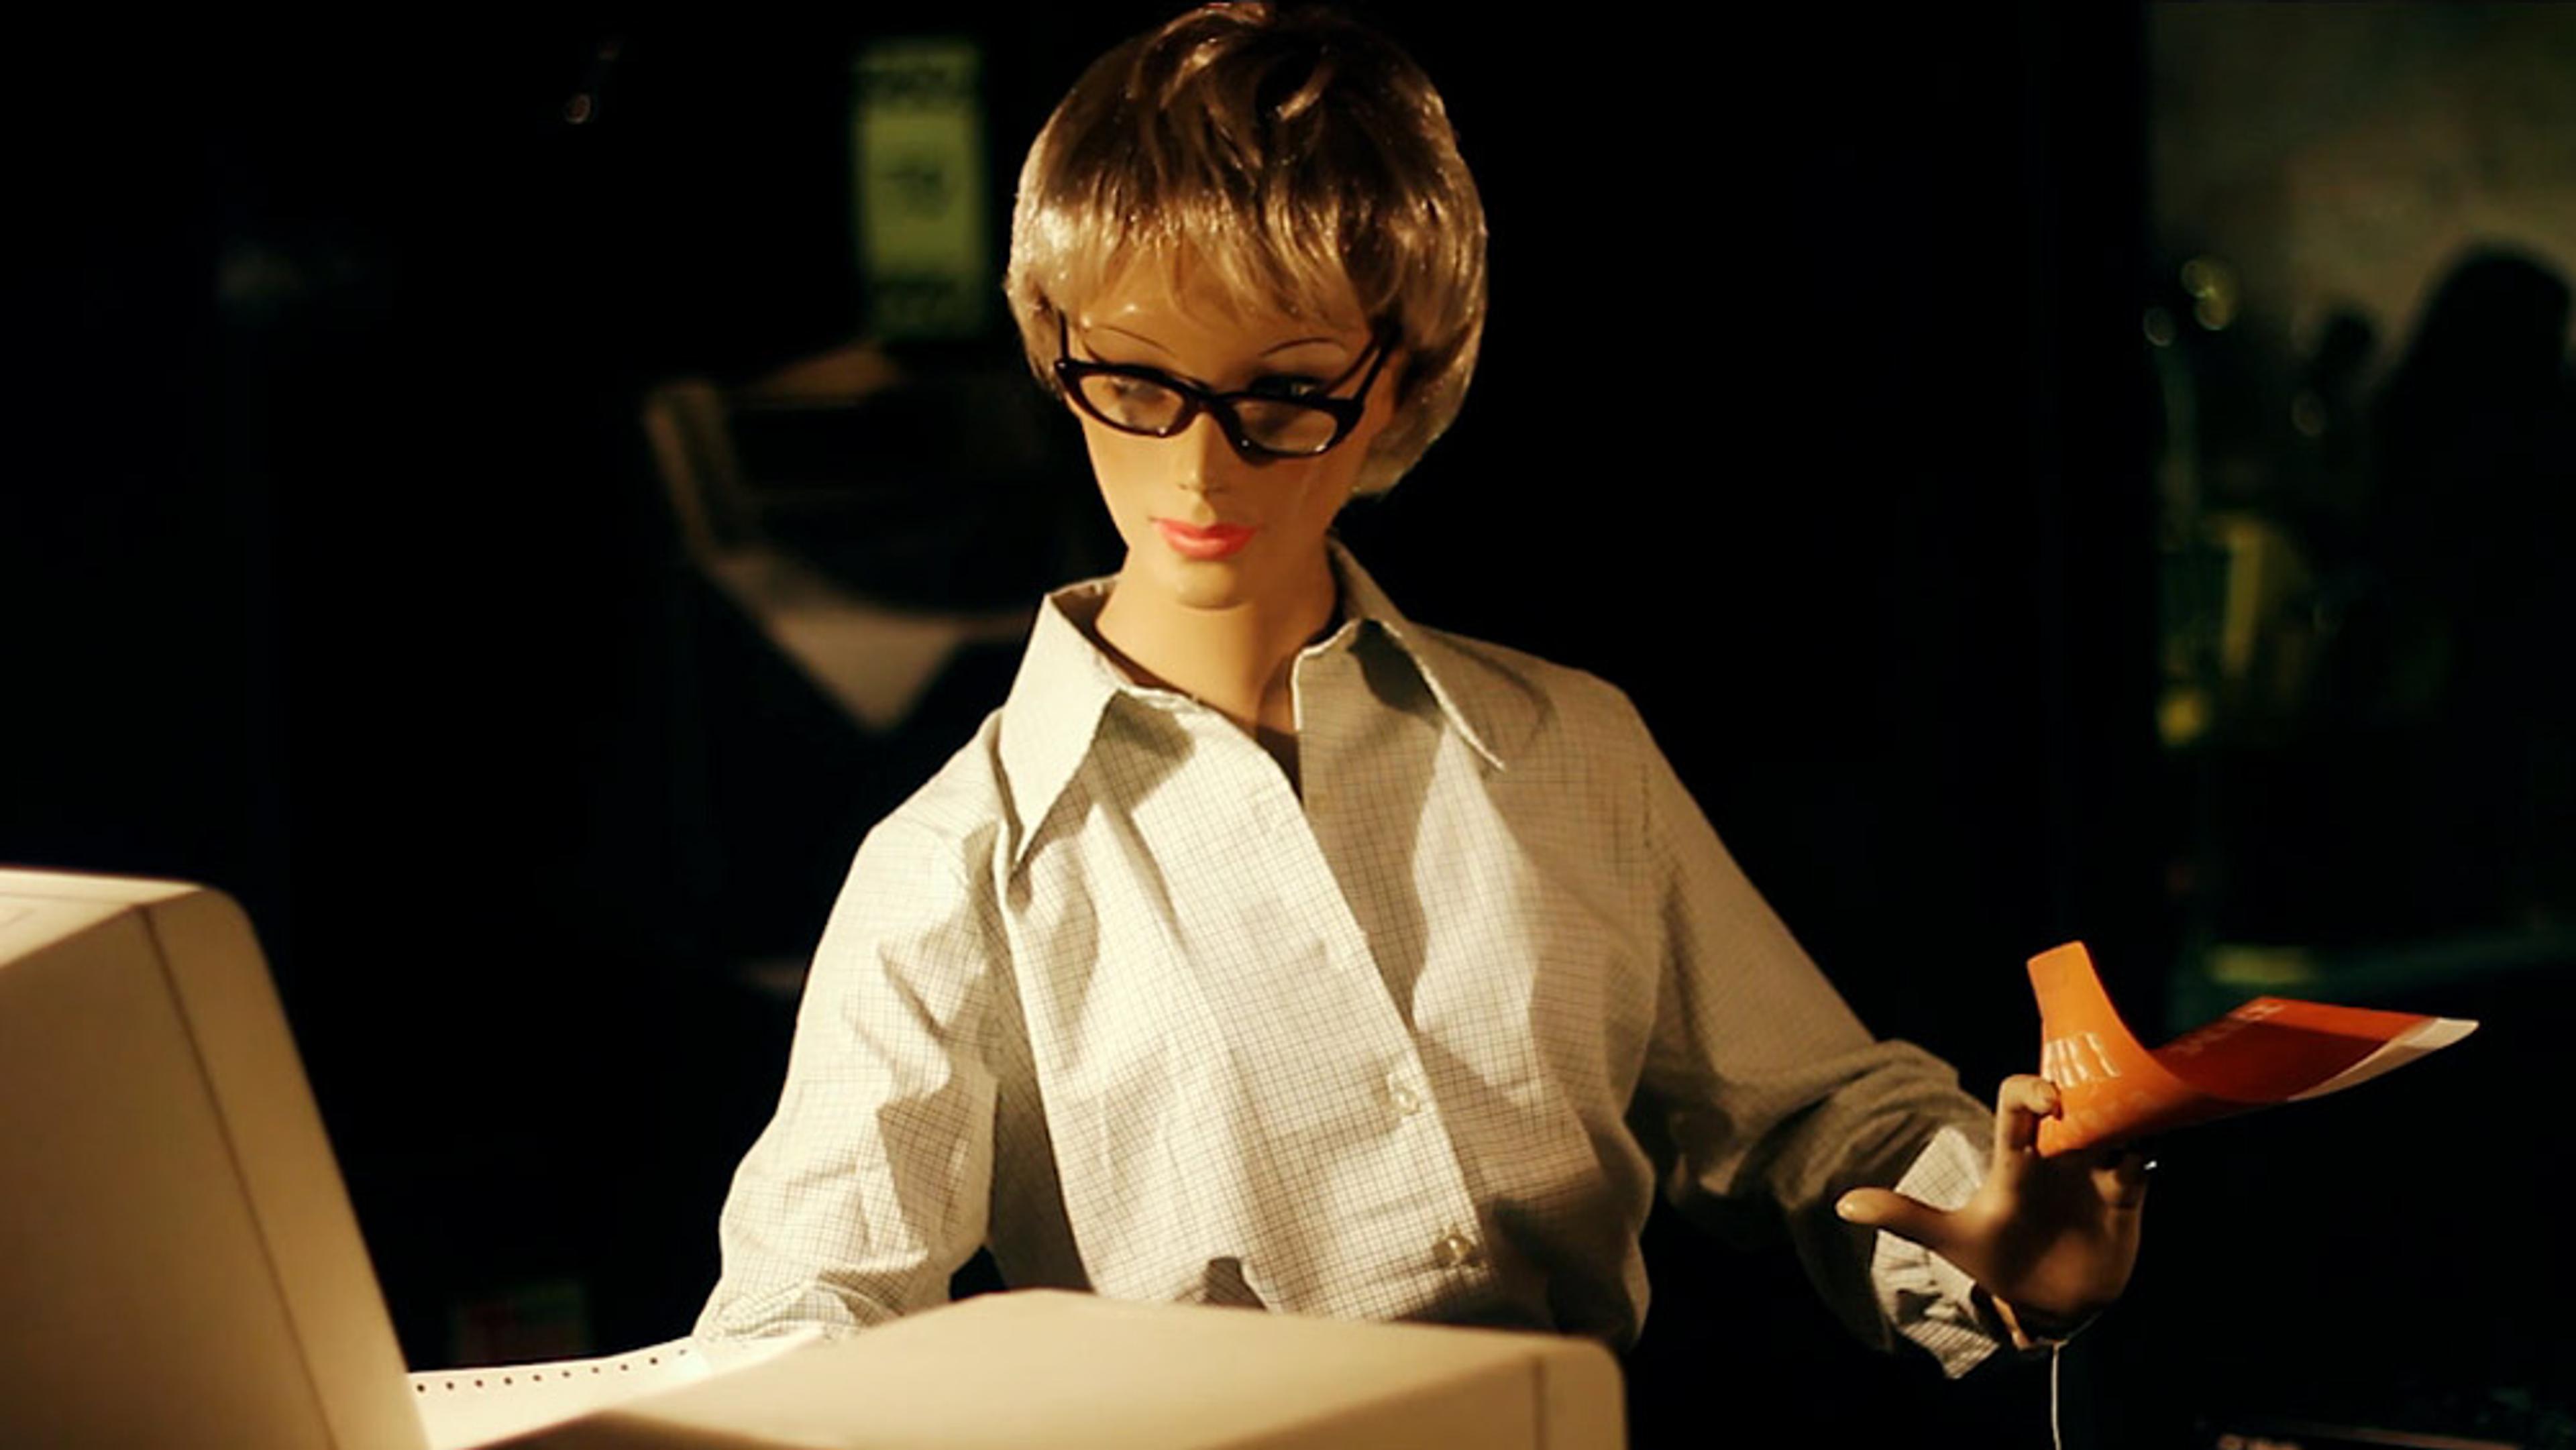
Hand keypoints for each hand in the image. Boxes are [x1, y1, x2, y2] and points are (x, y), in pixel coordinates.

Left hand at [1834, 1075, 2149, 1339]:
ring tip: (2129, 1121)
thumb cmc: (1999, 1261)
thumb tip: (1843, 1204)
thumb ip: (1905, 1217)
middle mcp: (2056, 1155)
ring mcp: (2093, 1174)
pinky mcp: (2125, 1198)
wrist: (2048, 1305)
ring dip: (2121, 1117)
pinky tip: (2140, 1159)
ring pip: (2113, 1124)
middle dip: (2088, 1090)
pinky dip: (2142, 1157)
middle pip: (2075, 1101)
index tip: (2049, 1103)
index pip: (2019, 1105)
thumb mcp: (1952, 1240)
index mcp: (2017, 1159)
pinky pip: (2141, 1163)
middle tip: (2099, 1098)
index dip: (2031, 1091)